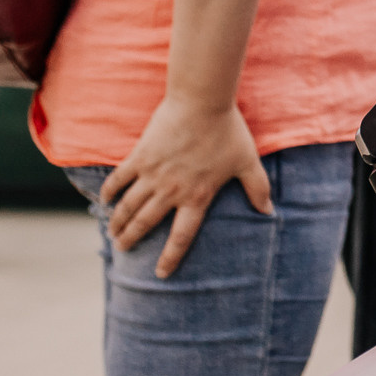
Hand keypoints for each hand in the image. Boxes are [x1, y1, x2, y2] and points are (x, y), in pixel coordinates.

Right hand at [101, 97, 271, 278]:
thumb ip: (257, 188)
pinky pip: (119, 179)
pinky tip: (105, 202)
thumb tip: (269, 211)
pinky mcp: (140, 156)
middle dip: (132, 239)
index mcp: (198, 196)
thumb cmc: (228, 131)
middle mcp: (172, 191)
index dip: (171, 257)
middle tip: (122, 249)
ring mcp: (153, 174)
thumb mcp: (248, 162)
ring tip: (113, 233)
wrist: (203, 102)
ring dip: (119, 222)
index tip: (161, 274)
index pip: (182, 236)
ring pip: (130, 206)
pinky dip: (110, 192)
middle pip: (146, 223)